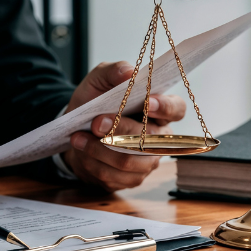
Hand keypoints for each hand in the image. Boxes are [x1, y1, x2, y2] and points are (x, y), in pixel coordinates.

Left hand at [62, 61, 185, 190]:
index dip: (165, 107)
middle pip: (148, 138)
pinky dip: (92, 162)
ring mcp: (147, 161)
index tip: (146, 103)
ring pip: (128, 161)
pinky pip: (113, 176)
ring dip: (99, 149)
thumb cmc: (93, 103)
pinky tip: (81, 150)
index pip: (176, 109)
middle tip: (96, 122)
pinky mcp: (131, 179)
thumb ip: (112, 71)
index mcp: (159, 110)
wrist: (74, 131)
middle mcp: (159, 138)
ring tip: (78, 137)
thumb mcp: (98, 81)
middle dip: (119, 130)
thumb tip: (128, 71)